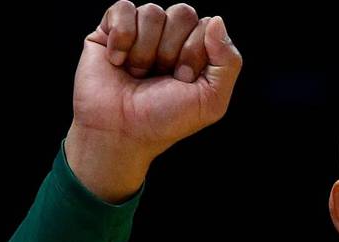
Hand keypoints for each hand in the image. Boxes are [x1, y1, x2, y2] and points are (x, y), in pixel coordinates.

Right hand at [66, 2, 242, 200]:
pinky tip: (118, 62)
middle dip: (172, 51)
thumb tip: (217, 20)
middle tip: (161, 77)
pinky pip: (123, 8)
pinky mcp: (110, 30)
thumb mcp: (211, 100)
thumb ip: (228, 61)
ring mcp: (141, 31)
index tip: (183, 81)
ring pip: (153, 11)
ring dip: (145, 51)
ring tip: (138, 74)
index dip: (195, 53)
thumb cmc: (165, 120)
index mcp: (197, 50)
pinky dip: (122, 38)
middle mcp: (171, 37)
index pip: (207, 26)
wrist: (121, 132)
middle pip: (183, 12)